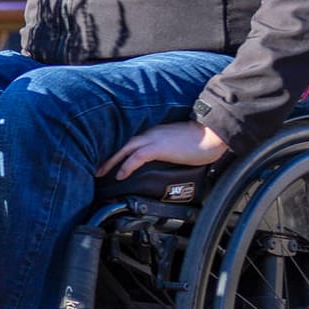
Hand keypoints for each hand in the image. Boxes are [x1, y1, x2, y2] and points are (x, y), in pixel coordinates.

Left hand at [98, 121, 228, 179]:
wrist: (212, 134)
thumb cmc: (201, 140)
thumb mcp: (178, 145)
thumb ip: (167, 151)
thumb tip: (164, 162)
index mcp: (155, 132)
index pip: (131, 141)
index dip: (118, 152)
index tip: (108, 162)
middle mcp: (151, 133)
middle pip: (122, 144)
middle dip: (107, 156)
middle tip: (96, 169)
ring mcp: (154, 139)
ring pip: (125, 149)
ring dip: (111, 161)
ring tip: (100, 173)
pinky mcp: (159, 147)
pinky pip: (137, 157)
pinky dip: (126, 165)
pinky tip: (120, 175)